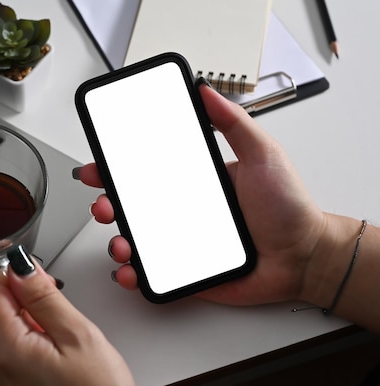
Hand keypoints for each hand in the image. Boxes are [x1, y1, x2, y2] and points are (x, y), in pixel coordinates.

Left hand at [0, 246, 138, 385]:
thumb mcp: (79, 335)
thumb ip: (45, 298)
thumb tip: (22, 269)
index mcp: (8, 351)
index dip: (13, 274)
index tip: (36, 274)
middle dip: (8, 295)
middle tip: (43, 295)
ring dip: (11, 316)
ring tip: (49, 322)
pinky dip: (14, 338)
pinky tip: (45, 343)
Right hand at [77, 83, 326, 305]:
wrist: (305, 258)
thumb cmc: (288, 209)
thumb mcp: (262, 155)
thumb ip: (233, 123)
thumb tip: (205, 91)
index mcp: (193, 182)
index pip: (146, 172)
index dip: (117, 167)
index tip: (100, 163)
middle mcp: (183, 211)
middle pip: (131, 206)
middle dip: (106, 203)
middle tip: (104, 204)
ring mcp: (181, 242)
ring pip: (135, 240)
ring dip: (116, 241)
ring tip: (121, 243)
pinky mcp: (186, 272)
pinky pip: (152, 274)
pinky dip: (132, 274)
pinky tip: (129, 270)